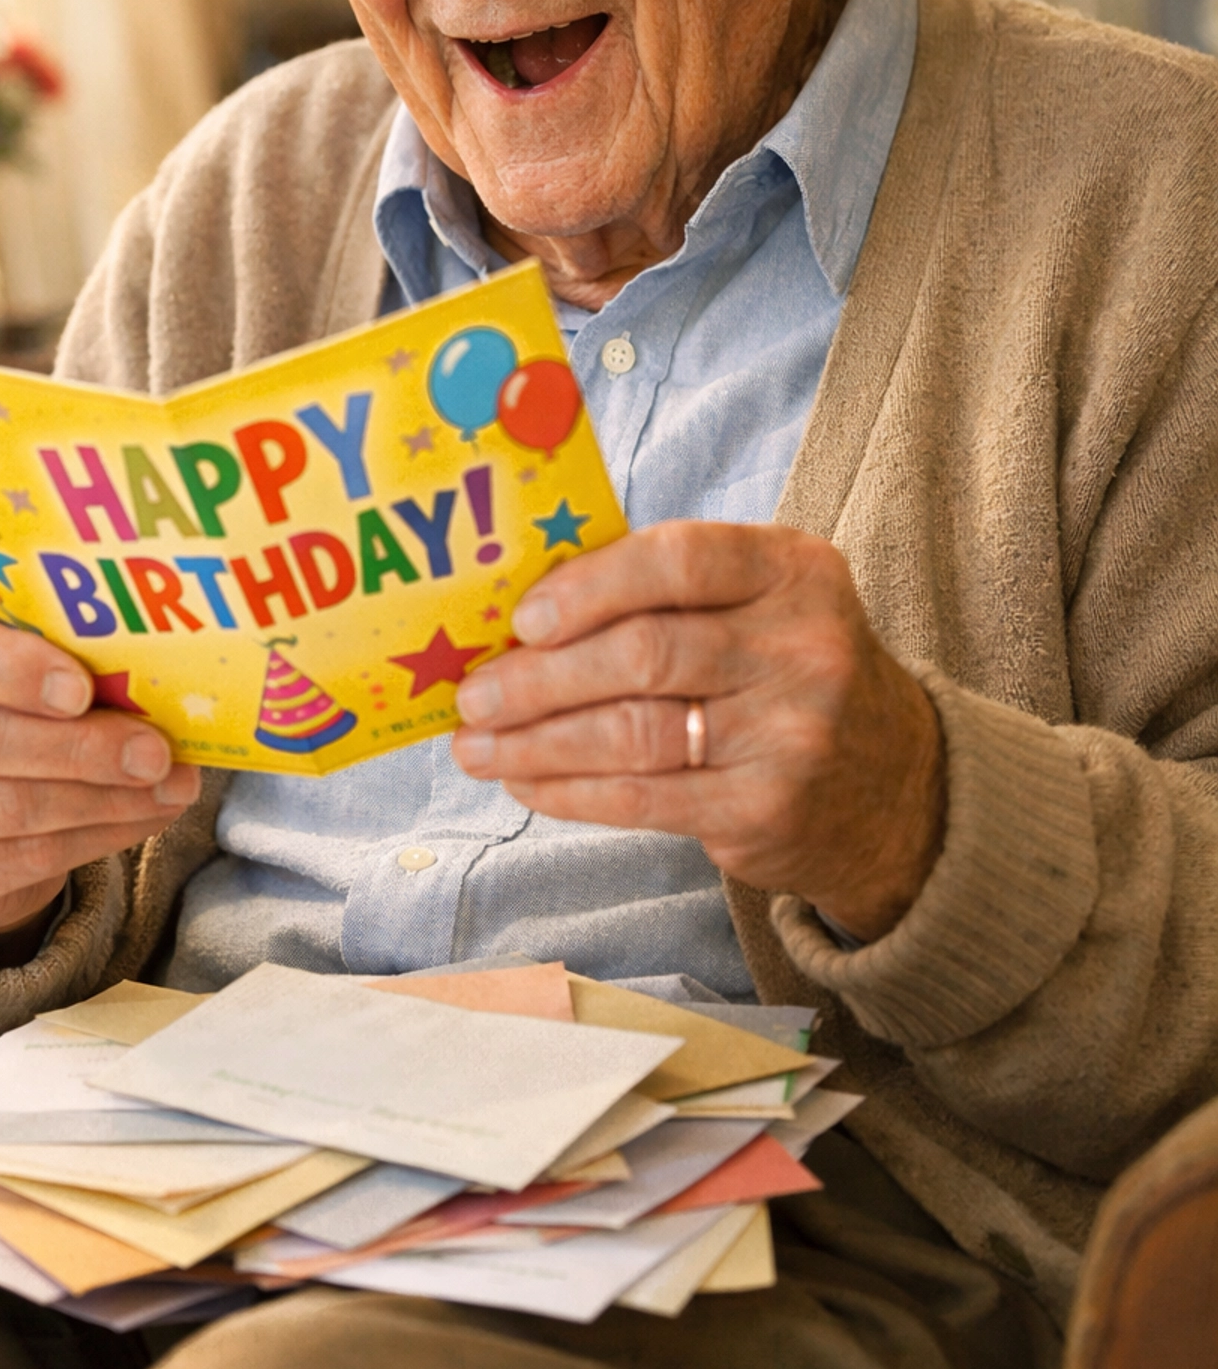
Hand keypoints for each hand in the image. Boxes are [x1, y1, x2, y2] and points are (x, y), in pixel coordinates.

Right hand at [0, 598, 198, 936]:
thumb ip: (41, 642)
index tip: (80, 687)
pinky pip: (19, 858)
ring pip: (1, 811)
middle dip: (75, 749)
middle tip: (154, 750)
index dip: (9, 668)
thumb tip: (143, 666)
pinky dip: (95, 836)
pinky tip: (145, 814)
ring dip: (100, 800)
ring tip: (167, 785)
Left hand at [451, 522, 942, 941]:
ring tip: (478, 745)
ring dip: (536, 741)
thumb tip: (522, 611)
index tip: (522, 618)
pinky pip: (642, 798)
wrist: (894, 786)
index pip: (678, 560)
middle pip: (644, 653)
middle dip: (540, 677)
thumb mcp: (761, 605)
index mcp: (794, 570)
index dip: (589, 587)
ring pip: (632, 733)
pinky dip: (570, 790)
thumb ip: (668, 592)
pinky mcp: (766, 808)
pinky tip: (527, 780)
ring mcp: (790, 733)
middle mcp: (804, 647)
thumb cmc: (785, 674)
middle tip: (474, 694)